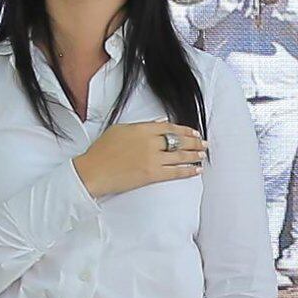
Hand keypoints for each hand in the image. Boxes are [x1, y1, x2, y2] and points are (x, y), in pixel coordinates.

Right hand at [74, 119, 207, 197]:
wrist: (92, 171)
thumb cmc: (101, 151)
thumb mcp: (119, 130)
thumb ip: (141, 125)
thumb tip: (160, 122)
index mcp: (142, 129)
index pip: (169, 127)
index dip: (184, 130)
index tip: (193, 132)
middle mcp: (150, 142)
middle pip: (178, 140)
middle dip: (194, 142)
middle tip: (204, 143)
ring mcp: (152, 159)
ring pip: (180, 156)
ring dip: (194, 155)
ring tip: (203, 155)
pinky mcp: (152, 175)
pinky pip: (175, 172)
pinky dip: (188, 170)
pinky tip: (196, 170)